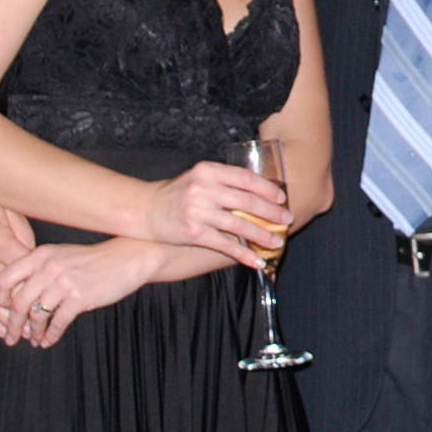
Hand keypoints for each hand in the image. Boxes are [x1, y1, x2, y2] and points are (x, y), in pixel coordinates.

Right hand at [0, 192, 34, 332]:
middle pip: (8, 289)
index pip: (22, 268)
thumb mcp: (5, 208)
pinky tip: (3, 330)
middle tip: (46, 319)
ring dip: (10, 320)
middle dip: (28, 306)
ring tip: (28, 333)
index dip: (38, 282)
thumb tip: (37, 260)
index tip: (52, 293)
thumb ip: (23, 234)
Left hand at [0, 237, 234, 346]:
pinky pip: (57, 322)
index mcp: (40, 255)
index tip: (4, 310)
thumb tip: (17, 298)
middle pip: (18, 302)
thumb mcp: (61, 256)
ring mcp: (64, 282)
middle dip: (12, 324)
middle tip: (11, 337)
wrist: (128, 258)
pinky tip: (48, 341)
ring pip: (36, 315)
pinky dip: (50, 335)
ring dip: (33, 332)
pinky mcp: (79, 297)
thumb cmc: (93, 259)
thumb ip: (39, 271)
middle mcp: (48, 266)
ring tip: (34, 340)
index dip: (0, 298)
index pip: (5, 278)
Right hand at [135, 162, 288, 266]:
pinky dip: (245, 254)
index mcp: (208, 171)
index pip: (246, 178)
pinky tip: (257, 260)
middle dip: (271, 213)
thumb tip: (258, 192)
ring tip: (277, 242)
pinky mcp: (195, 232)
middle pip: (247, 201)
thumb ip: (223, 181)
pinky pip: (226, 245)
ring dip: (263, 235)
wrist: (145, 210)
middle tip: (286, 220)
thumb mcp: (198, 178)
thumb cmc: (176, 194)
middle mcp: (204, 188)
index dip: (267, 189)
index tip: (282, 198)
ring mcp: (199, 211)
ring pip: (240, 224)